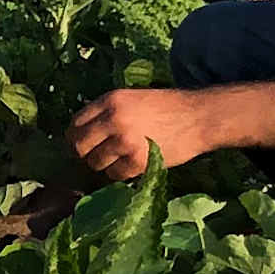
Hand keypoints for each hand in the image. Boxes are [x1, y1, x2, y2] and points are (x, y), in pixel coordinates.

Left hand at [67, 86, 228, 181]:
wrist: (199, 117)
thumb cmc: (168, 107)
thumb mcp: (133, 98)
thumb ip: (108, 111)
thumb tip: (85, 132)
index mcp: (110, 100)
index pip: (75, 123)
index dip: (76, 136)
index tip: (83, 144)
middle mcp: (112, 119)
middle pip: (79, 145)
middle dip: (86, 153)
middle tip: (98, 156)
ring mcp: (124, 142)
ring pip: (95, 163)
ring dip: (105, 165)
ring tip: (120, 159)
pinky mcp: (137, 162)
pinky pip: (115, 175)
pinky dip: (121, 174)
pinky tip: (133, 165)